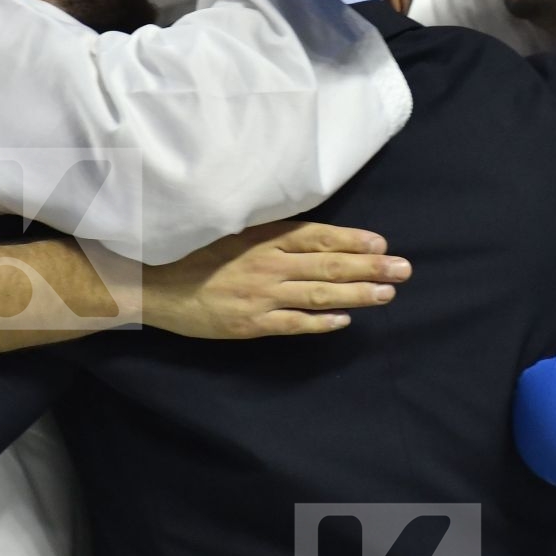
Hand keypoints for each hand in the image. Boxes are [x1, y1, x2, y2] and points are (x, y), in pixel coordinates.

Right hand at [141, 220, 411, 338]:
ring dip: (357, 293)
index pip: (318, 235)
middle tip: (404, 269)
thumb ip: (268, 233)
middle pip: (328, 263)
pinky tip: (345, 320)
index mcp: (263, 237)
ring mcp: (261, 294)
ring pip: (319, 292)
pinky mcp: (251, 323)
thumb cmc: (192, 252)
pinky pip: (293, 323)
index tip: (382, 243)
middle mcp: (268, 263)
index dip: (352, 239)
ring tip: (387, 294)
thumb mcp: (231, 231)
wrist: (152, 282)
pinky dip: (320, 321)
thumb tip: (310, 235)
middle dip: (371, 266)